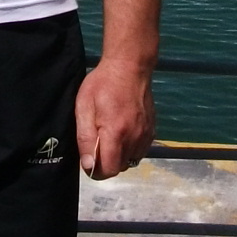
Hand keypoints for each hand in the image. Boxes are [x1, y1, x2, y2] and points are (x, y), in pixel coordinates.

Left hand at [75, 58, 154, 179]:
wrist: (130, 66)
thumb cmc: (102, 83)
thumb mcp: (84, 106)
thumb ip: (85, 138)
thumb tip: (89, 165)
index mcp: (116, 133)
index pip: (108, 170)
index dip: (96, 170)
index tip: (89, 159)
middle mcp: (134, 138)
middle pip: (119, 167)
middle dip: (106, 161)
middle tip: (98, 141)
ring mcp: (146, 135)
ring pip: (130, 160)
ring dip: (119, 155)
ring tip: (110, 135)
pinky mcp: (152, 131)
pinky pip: (140, 151)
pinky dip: (130, 148)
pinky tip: (123, 132)